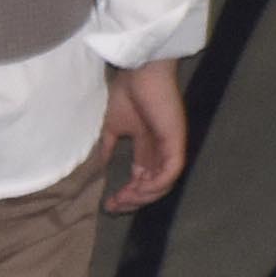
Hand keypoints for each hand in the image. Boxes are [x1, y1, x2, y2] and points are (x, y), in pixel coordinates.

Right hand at [101, 59, 190, 209]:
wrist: (138, 70)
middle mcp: (161, 151)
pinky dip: (156, 184)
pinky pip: (171, 172)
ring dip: (143, 196)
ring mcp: (171, 147)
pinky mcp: (177, 142)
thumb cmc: (127, 92)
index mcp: (148, 147)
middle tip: (114, 206)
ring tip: (123, 198)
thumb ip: (107, 147)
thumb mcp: (111, 126)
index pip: (142, 179)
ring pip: (164, 184)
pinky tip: (137, 187)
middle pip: (153, 187)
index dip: (127, 195)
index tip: (108, 204)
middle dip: (133, 200)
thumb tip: (98, 167)